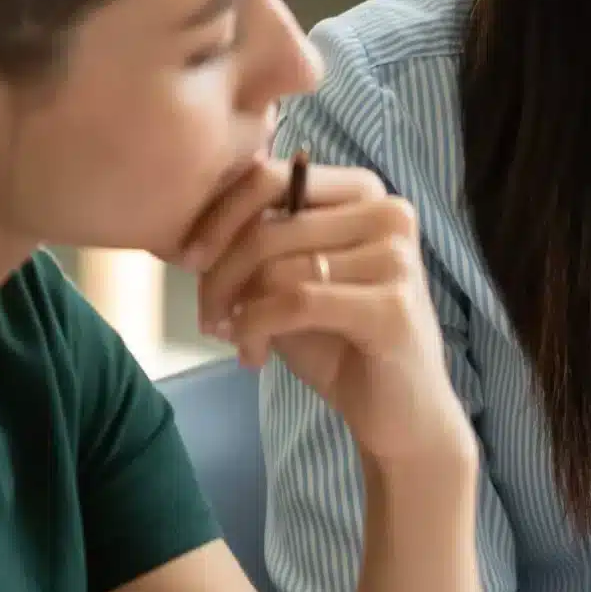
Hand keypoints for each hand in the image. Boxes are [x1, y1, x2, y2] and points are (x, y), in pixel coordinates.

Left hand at [181, 157, 467, 467]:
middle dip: (218, 276)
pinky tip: (253, 356)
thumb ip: (262, 244)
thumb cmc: (343, 344)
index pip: (271, 177)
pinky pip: (294, 303)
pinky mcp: (392, 306)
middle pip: (268, 226)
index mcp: (366, 194)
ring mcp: (396, 258)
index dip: (217, 217)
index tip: (189, 260)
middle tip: (209, 317)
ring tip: (237, 340)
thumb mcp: (294, 282)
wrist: (402, 414)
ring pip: (276, 267)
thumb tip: (194, 227)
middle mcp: (389, 213)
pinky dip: (257, 329)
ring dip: (237, 311)